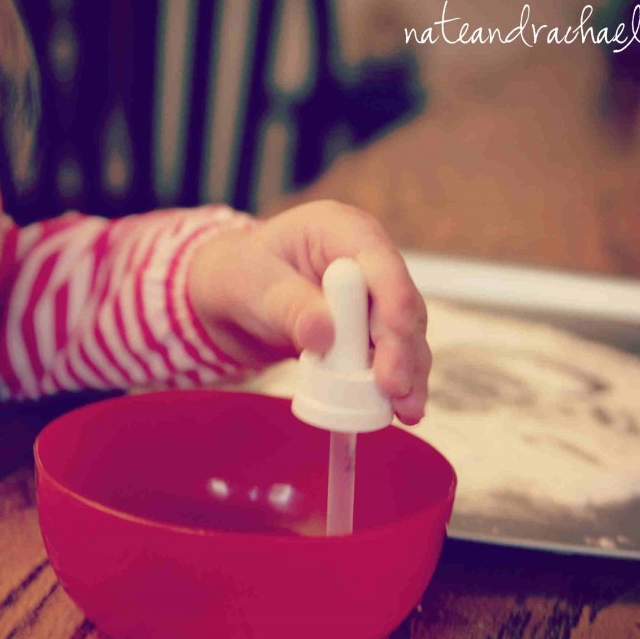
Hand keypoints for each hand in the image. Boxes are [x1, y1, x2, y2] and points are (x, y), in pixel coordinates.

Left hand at [188, 200, 429, 424]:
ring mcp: (372, 296)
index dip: (393, 299)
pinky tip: (399, 409)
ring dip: (408, 372)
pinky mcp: (370, 330)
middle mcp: (366, 259)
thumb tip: (323, 334)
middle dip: (402, 347)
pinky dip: (396, 381)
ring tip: (406, 410)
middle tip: (395, 389)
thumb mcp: (253, 284)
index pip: (379, 260)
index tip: (394, 338)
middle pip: (400, 301)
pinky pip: (391, 355)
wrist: (231, 299)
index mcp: (339, 229)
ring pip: (405, 333)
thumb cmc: (240, 276)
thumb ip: (289, 305)